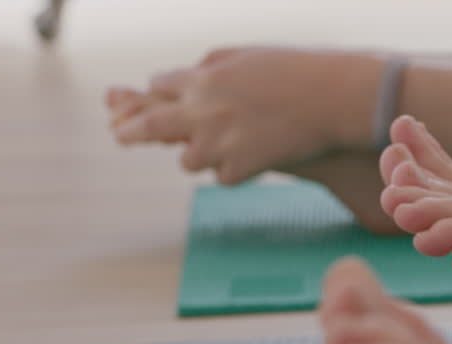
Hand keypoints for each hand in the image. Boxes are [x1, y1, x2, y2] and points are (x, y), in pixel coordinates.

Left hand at [107, 47, 381, 183]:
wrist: (332, 97)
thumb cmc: (299, 72)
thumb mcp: (249, 56)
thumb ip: (216, 65)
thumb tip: (195, 73)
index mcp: (205, 76)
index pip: (162, 85)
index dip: (162, 93)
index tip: (156, 99)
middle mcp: (203, 108)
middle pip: (152, 124)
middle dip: (132, 129)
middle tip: (119, 135)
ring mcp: (219, 140)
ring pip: (188, 160)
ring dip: (202, 155)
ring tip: (228, 148)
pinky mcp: (239, 166)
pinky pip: (222, 177)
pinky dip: (236, 171)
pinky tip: (258, 157)